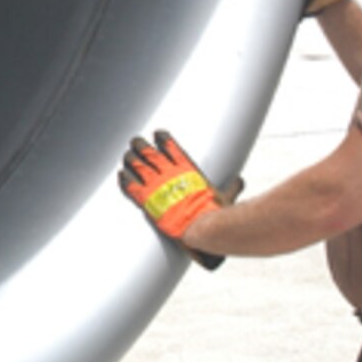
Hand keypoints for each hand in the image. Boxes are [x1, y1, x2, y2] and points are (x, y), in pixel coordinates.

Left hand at [118, 130, 230, 270]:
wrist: (201, 228)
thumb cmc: (214, 214)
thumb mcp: (225, 197)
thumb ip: (231, 188)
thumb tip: (239, 181)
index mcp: (187, 170)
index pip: (172, 147)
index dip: (163, 139)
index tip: (157, 134)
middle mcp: (170, 173)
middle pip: (150, 152)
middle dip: (141, 145)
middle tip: (135, 142)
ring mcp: (157, 185)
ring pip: (137, 165)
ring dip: (130, 158)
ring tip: (126, 155)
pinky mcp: (147, 200)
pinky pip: (131, 186)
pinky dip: (124, 179)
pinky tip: (121, 174)